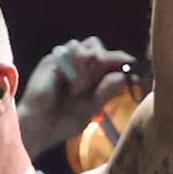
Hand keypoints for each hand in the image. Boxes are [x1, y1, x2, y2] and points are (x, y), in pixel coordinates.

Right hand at [18, 37, 137, 159]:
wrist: (38, 127)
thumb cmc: (62, 121)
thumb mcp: (91, 107)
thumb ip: (107, 91)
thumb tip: (126, 77)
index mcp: (89, 76)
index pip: (109, 59)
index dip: (122, 61)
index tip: (134, 69)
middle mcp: (77, 65)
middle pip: (101, 48)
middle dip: (108, 62)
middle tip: (105, 82)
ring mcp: (65, 60)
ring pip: (91, 45)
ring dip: (91, 67)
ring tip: (79, 91)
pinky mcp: (53, 59)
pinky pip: (75, 49)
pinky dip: (79, 66)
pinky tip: (73, 86)